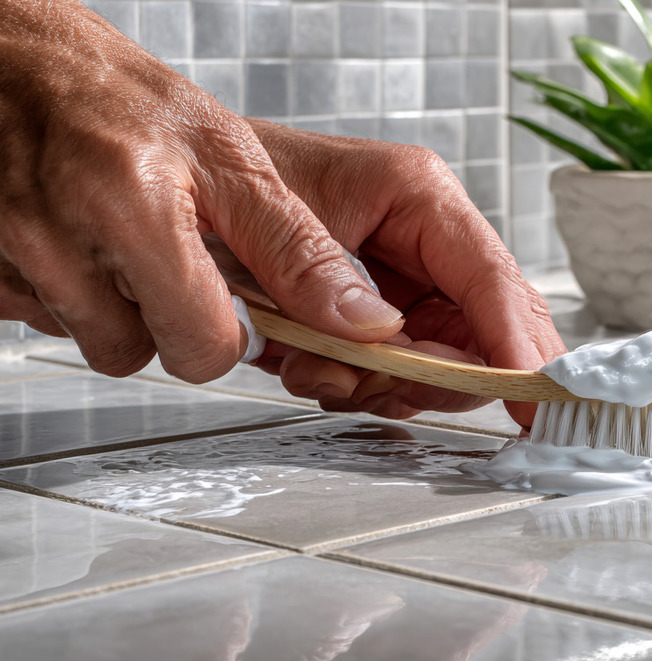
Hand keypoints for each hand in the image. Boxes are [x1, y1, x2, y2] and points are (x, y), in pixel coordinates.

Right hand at [0, 0, 403, 381]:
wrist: (18, 58)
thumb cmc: (118, 96)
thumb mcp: (230, 158)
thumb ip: (295, 248)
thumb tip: (359, 319)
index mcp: (134, 211)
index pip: (201, 348)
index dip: (228, 333)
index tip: (231, 302)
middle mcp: (58, 240)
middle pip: (139, 353)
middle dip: (169, 319)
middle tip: (170, 257)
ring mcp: (11, 256)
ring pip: (92, 341)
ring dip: (117, 307)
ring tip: (123, 239)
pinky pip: (44, 317)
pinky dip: (70, 291)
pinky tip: (81, 240)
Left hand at [246, 120, 565, 425]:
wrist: (173, 181)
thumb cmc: (219, 171)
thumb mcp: (266, 213)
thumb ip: (322, 274)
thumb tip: (384, 336)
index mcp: (417, 194)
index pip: (490, 278)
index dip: (515, 343)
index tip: (530, 394)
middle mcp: (425, 239)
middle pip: (485, 329)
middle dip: (443, 375)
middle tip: (391, 390)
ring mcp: (407, 282)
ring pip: (446, 362)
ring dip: (388, 385)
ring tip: (323, 371)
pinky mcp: (383, 316)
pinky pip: (402, 372)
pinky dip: (364, 387)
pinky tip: (319, 372)